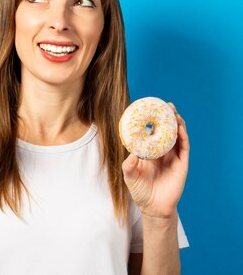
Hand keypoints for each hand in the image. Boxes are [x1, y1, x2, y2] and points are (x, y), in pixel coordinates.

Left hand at [122, 102, 189, 218]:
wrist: (153, 208)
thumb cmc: (140, 191)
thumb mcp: (129, 176)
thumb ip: (129, 165)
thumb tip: (131, 154)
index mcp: (148, 152)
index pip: (151, 133)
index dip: (151, 121)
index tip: (150, 108)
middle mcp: (161, 153)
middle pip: (166, 132)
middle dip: (167, 118)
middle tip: (166, 105)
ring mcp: (172, 158)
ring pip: (177, 137)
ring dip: (177, 125)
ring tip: (175, 113)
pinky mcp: (181, 165)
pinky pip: (184, 149)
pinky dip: (183, 138)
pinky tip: (180, 129)